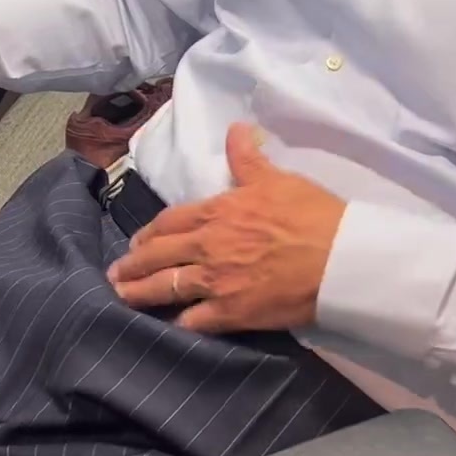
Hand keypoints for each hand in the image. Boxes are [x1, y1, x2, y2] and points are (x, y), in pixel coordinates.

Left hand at [107, 121, 346, 335]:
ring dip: (140, 293)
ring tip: (122, 297)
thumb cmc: (311, 215)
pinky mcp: (231, 313)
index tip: (137, 240)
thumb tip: (236, 129)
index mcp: (217, 212)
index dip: (150, 232)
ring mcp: (216, 282)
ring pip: (166, 288)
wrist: (339, 258)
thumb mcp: (277, 178)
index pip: (170, 221)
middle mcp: (207, 247)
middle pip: (158, 255)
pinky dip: (178, 324)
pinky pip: (194, 321)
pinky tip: (169, 326)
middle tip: (116, 273)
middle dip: (133, 265)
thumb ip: (248, 158)